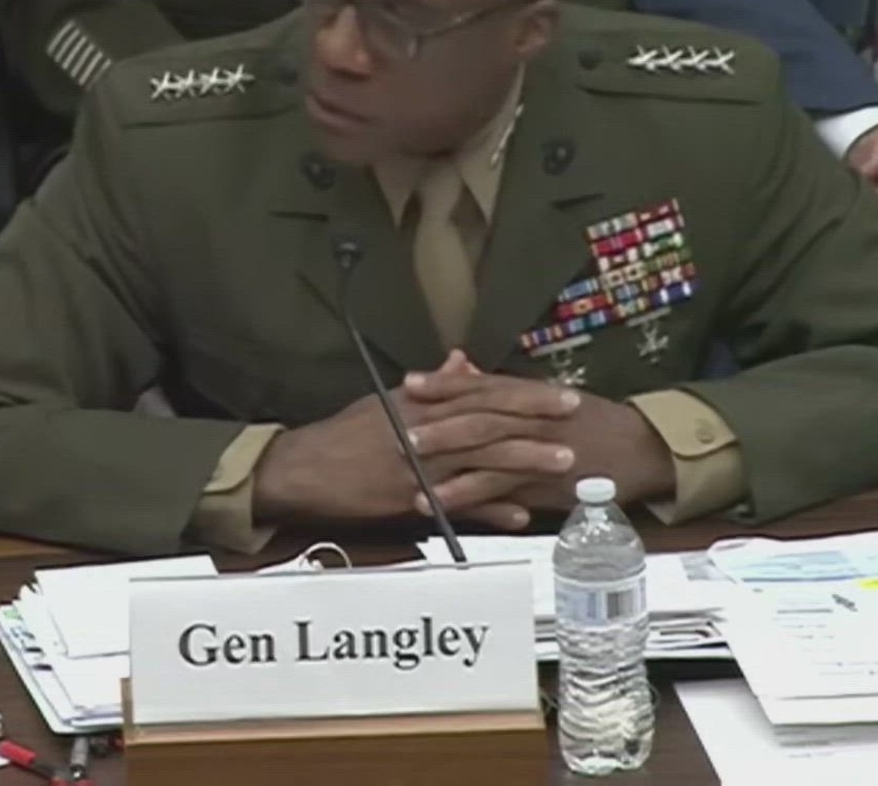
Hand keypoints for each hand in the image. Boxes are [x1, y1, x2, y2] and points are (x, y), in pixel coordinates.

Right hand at [251, 352, 573, 528]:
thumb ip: (433, 386)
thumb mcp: (387, 401)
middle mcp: (422, 430)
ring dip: (523, 461)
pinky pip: (458, 505)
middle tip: (574, 422)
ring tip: (562, 463)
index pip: (481, 391)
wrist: (303, 470)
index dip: (524, 393)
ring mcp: (419, 467)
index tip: (560, 394)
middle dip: (535, 421)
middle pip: (488, 421)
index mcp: (420, 403)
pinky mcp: (409, 500)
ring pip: (480, 460)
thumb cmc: (345, 435)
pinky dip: (491, 509)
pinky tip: (520, 515)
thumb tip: (464, 362)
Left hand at [403, 372, 675, 525]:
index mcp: (535, 396)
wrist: (644, 451)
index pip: (484, 385)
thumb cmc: (600, 424)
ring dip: (444, 457)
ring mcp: (539, 451)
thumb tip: (471, 374)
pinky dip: (468, 495)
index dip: (446, 384)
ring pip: (484, 451)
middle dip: (435, 419)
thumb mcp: (555, 400)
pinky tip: (441, 501)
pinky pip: (500, 489)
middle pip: (478, 414)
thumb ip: (511, 391)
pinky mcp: (545, 484)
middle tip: (396, 422)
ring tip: (407, 464)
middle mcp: (534, 418)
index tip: (411, 382)